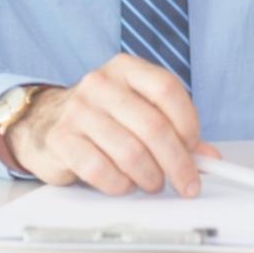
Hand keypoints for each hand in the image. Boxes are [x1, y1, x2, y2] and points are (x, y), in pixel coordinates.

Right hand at [5, 53, 221, 196]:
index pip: (167, 88)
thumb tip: (208, 157)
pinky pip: (100, 169)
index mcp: (125, 68)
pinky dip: (120, 184)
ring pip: (129, 152)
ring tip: (152, 182)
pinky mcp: (60, 138)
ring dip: (149, 176)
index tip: (196, 149)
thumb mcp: (138, 111)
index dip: (188, 122)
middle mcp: (100, 83)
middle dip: (176, 162)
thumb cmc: (101, 117)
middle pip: (152, 126)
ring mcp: (77, 109)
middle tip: (186, 182)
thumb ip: (174, 130)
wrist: (44, 120)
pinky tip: (123, 183)